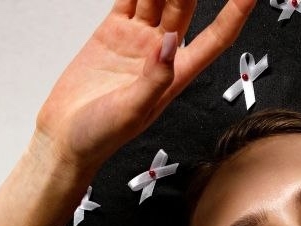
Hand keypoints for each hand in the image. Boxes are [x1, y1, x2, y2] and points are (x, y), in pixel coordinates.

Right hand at [34, 0, 256, 174]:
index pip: (216, 38)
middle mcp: (162, 53)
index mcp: (176, 76)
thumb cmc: (100, 137)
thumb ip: (153, 79)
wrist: (65, 137)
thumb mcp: (131, 113)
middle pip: (185, 5)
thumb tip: (170, 43)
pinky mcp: (114, 31)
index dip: (235, 12)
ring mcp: (138, 39)